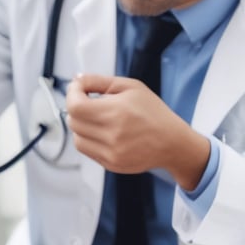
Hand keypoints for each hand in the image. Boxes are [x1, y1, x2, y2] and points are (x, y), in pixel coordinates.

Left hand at [66, 73, 209, 190]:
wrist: (172, 143)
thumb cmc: (153, 111)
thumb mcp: (131, 87)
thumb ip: (99, 81)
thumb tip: (76, 80)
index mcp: (116, 113)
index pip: (75, 106)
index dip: (72, 94)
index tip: (78, 89)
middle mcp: (111, 136)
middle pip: (73, 121)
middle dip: (76, 108)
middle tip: (88, 102)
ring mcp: (110, 153)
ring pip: (77, 138)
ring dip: (81, 126)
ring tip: (96, 119)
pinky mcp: (110, 164)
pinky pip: (86, 150)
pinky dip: (88, 139)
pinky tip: (102, 132)